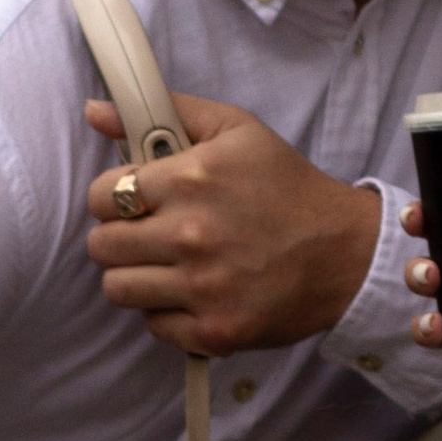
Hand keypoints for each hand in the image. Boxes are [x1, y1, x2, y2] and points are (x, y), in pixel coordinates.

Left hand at [84, 95, 380, 354]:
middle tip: (148, 235)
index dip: (111, 197)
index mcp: (190, 178)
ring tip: (166, 266)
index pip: (101, 195)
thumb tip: (95, 111)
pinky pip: (155, 326)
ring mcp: (202, 287)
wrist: (346, 252)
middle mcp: (191, 234)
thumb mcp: (236, 131)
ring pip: (119, 288)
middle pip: (102, 246)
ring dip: (136, 277)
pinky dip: (167, 313)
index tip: (134, 202)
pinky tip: (192, 293)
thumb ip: (168, 112)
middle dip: (119, 237)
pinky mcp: (215, 329)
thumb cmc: (289, 187)